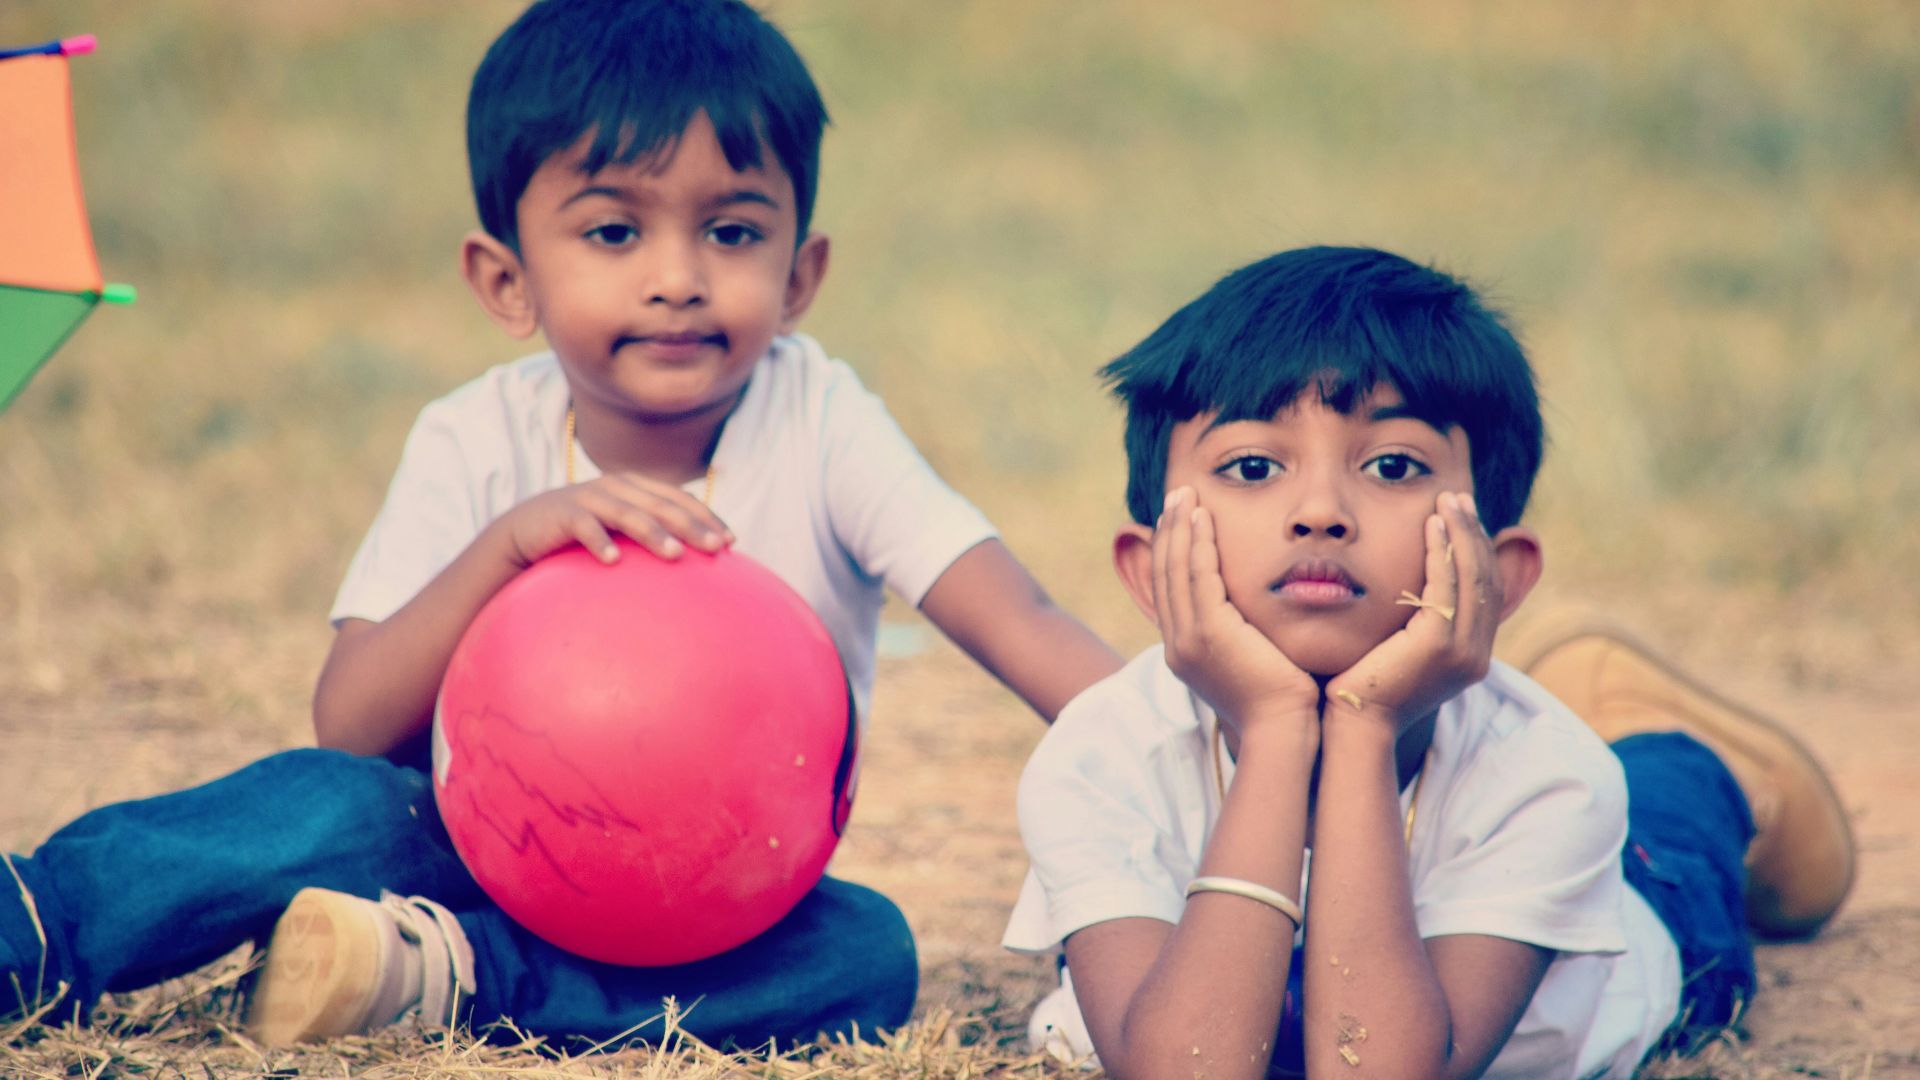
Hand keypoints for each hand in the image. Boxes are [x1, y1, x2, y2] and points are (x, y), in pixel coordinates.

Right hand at [496, 471, 732, 566]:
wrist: (523, 531)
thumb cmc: (581, 537)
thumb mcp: (619, 533)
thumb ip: (652, 540)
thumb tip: (694, 568)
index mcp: (636, 488)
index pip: (681, 499)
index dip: (707, 517)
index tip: (731, 543)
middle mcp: (617, 487)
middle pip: (662, 505)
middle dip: (692, 526)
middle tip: (716, 548)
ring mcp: (589, 497)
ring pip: (628, 513)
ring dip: (653, 533)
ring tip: (675, 555)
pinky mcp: (561, 512)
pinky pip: (584, 526)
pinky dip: (598, 541)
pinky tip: (613, 561)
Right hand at [1155, 487, 1320, 732]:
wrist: (1283, 730)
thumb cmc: (1279, 702)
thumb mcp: (1250, 662)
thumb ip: (1241, 635)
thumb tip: (1250, 618)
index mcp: (1183, 651)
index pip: (1170, 590)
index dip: (1170, 551)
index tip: (1178, 520)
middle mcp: (1177, 643)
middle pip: (1164, 575)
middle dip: (1168, 531)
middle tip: (1176, 496)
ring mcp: (1188, 638)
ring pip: (1176, 571)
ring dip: (1179, 529)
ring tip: (1185, 496)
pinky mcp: (1209, 632)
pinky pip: (1198, 576)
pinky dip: (1198, 543)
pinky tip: (1203, 518)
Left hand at [1326, 491, 1501, 732]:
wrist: (1355, 723)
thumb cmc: (1365, 685)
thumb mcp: (1402, 647)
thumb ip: (1416, 620)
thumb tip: (1410, 588)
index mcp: (1472, 654)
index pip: (1486, 590)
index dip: (1478, 550)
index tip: (1463, 517)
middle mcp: (1477, 653)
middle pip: (1486, 578)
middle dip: (1474, 533)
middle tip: (1458, 498)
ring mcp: (1463, 650)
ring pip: (1471, 577)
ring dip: (1461, 534)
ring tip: (1447, 502)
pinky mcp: (1439, 644)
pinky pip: (1446, 585)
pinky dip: (1441, 551)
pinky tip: (1431, 526)